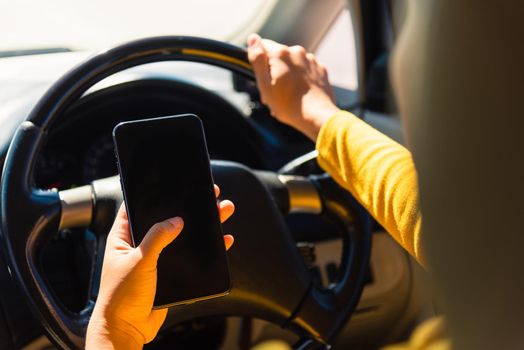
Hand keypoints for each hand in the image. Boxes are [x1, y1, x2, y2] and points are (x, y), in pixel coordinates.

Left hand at [86, 185, 234, 348]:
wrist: (127, 329)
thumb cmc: (121, 297)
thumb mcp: (139, 261)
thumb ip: (157, 238)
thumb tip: (176, 221)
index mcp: (124, 237)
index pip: (137, 207)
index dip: (153, 194)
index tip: (173, 184)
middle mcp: (140, 245)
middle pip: (167, 219)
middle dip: (188, 207)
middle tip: (208, 196)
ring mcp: (156, 259)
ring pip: (183, 237)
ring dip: (202, 227)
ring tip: (221, 212)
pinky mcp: (169, 273)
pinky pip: (190, 257)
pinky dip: (206, 249)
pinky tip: (221, 242)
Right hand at [247, 33, 339, 140]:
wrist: (317, 116)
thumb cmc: (288, 105)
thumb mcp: (264, 84)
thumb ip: (257, 59)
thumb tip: (253, 38)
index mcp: (281, 53)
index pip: (262, 46)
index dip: (259, 62)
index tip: (263, 78)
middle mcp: (297, 52)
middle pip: (278, 56)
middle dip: (274, 70)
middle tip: (275, 92)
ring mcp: (311, 60)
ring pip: (293, 64)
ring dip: (289, 75)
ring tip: (289, 96)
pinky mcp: (321, 70)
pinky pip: (306, 71)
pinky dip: (302, 80)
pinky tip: (301, 94)